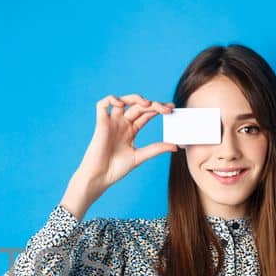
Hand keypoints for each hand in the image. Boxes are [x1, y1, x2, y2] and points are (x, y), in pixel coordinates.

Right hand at [63, 94, 179, 216]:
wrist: (100, 177)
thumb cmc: (116, 169)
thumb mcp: (140, 156)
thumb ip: (156, 149)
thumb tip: (175, 146)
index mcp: (131, 130)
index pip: (147, 114)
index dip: (159, 109)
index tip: (171, 109)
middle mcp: (122, 124)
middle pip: (139, 106)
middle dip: (154, 105)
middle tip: (167, 109)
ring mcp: (111, 122)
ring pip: (123, 101)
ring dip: (136, 98)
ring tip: (147, 104)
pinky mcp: (101, 123)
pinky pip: (103, 105)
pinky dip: (111, 99)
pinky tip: (121, 103)